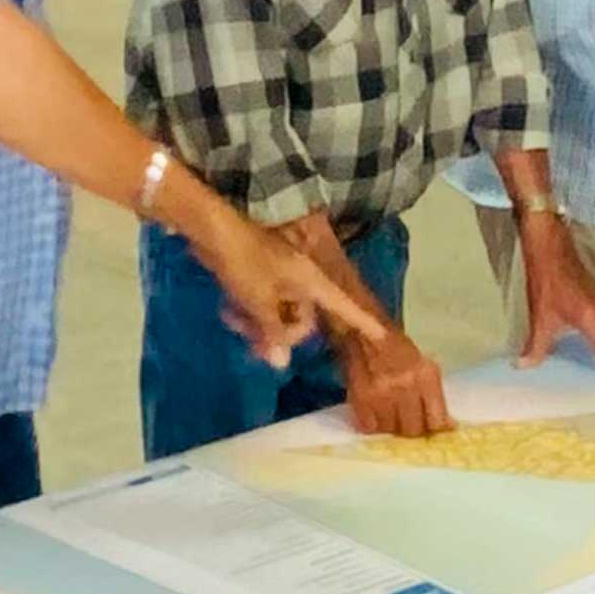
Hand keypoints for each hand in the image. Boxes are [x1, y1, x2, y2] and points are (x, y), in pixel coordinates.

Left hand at [181, 194, 394, 369]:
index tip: (382, 336)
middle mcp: (301, 280)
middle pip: (302, 319)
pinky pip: (262, 304)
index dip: (362, 321)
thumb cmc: (243, 262)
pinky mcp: (259, 276)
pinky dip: (247, 311)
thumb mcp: (259, 301)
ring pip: (278, 314)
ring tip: (233, 320)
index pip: (343, 306)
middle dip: (278, 334)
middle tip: (253, 343)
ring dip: (257, 324)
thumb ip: (273, 332)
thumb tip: (283, 364)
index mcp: (311, 282)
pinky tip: (227, 309)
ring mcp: (280, 278)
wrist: (212, 229)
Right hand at [343, 332, 451, 440]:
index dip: (434, 429)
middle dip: (412, 428)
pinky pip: (370, 427)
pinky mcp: (361, 399)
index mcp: (426, 378)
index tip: (430, 428)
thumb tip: (449, 426)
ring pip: (391, 430)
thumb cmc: (400, 351)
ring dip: (391, 426)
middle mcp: (405, 388)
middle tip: (408, 421)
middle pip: (413, 430)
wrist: (366, 334)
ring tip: (390, 412)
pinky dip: (373, 425)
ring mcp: (381, 395)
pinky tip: (375, 413)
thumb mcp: (427, 367)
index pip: (436, 420)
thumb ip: (437, 398)